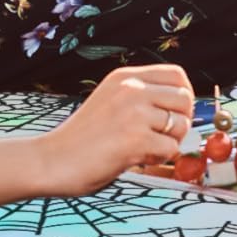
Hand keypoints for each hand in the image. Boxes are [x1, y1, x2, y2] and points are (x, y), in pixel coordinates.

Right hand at [38, 63, 194, 191]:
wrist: (51, 161)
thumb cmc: (81, 140)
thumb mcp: (110, 102)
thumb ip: (141, 99)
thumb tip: (185, 108)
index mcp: (124, 77)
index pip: (177, 75)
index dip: (183, 97)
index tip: (173, 114)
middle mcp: (131, 88)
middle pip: (185, 99)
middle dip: (180, 122)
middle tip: (160, 137)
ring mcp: (133, 112)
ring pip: (181, 125)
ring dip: (169, 142)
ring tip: (144, 149)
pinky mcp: (135, 139)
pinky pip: (170, 149)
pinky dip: (158, 159)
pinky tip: (136, 159)